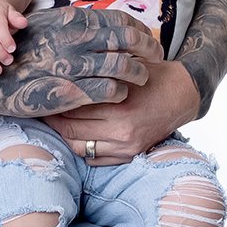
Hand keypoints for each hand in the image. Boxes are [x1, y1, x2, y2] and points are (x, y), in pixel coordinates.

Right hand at [0, 5, 160, 116]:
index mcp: (72, 20)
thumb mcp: (47, 28)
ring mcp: (73, 66)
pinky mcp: (71, 92)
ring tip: (142, 78)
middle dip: (148, 49)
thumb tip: (101, 23)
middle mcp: (76, 39)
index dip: (140, 30)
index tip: (148, 39)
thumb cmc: (21, 54)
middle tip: (156, 59)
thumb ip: (73, 25)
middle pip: (128, 40)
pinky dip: (121, 91)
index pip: (120, 19)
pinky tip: (121, 93)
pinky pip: (108, 90)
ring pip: (123, 66)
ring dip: (138, 73)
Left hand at [41, 57, 199, 163]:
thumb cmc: (153, 76)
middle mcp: (122, 132)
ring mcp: (126, 147)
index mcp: (121, 107)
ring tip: (55, 122)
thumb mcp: (127, 67)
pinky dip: (81, 149)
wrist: (183, 95)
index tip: (44, 95)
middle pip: (72, 130)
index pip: (74, 109)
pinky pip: (94, 159)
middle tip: (43, 109)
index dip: (55, 103)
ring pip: (79, 148)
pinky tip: (74, 135)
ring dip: (64, 136)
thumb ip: (100, 73)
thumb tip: (64, 71)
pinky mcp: (130, 155)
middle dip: (53, 120)